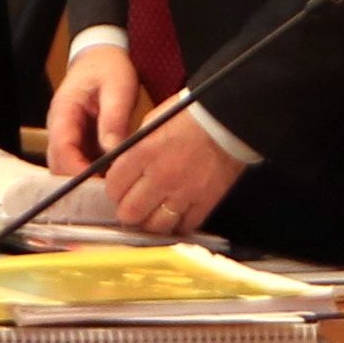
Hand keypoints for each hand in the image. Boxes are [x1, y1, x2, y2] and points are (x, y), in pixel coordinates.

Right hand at [40, 43, 147, 177]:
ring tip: (114, 189)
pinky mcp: (79, 138)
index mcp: (63, 112)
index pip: (61, 149)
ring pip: (68, 165)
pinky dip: (94, 171)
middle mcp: (59, 126)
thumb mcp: (117, 87)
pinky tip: (114, 177)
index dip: (76, 170)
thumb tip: (112, 149)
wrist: (102, 56)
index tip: (99, 184)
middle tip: (108, 194)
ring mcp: (67, 133)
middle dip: (79, 181)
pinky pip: (81, 160)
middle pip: (59, 163)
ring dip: (87, 178)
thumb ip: (114, 118)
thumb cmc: (108, 68)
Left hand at [98, 102, 245, 239]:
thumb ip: (132, 149)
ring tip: (151, 216)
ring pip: (156, 226)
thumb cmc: (189, 116)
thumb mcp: (150, 123)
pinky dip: (178, 225)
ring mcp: (184, 192)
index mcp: (141, 154)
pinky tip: (174, 218)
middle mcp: (160, 177)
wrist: (229, 120)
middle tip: (132, 207)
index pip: (114, 188)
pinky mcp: (206, 201)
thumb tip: (118, 168)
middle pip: (130, 213)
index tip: (118, 190)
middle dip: (127, 212)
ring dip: (150, 223)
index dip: (114, 191)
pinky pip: (185, 225)